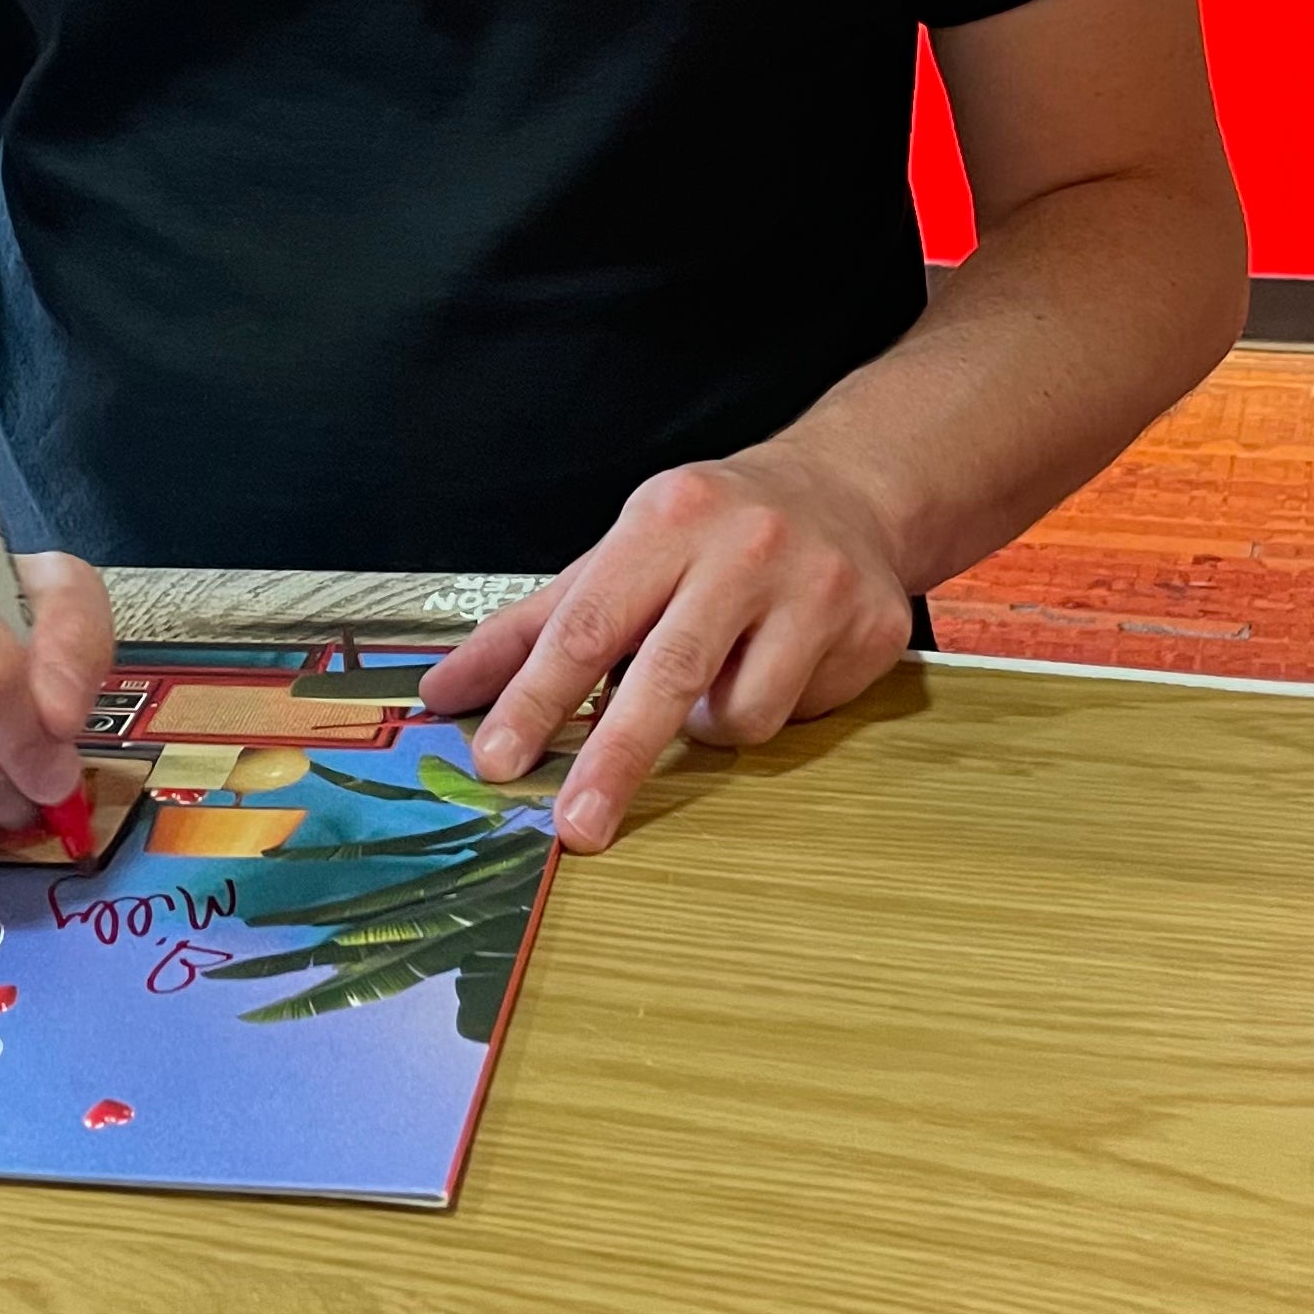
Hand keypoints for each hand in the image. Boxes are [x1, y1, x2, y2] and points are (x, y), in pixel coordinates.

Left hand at [416, 437, 915, 853]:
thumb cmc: (711, 530)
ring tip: (715, 669)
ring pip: (737, 714)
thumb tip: (444, 692)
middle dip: (614, 758)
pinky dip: (770, 706)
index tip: (496, 757)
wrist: (848, 489)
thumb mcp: (617, 553)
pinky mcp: (869, 629)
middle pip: (665, 674)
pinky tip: (778, 658)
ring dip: (706, 723)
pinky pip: (796, 716)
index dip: (535, 698)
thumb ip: (530, 628)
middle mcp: (742, 547)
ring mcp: (814, 587)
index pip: (586, 624)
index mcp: (665, 520)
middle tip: (575, 824)